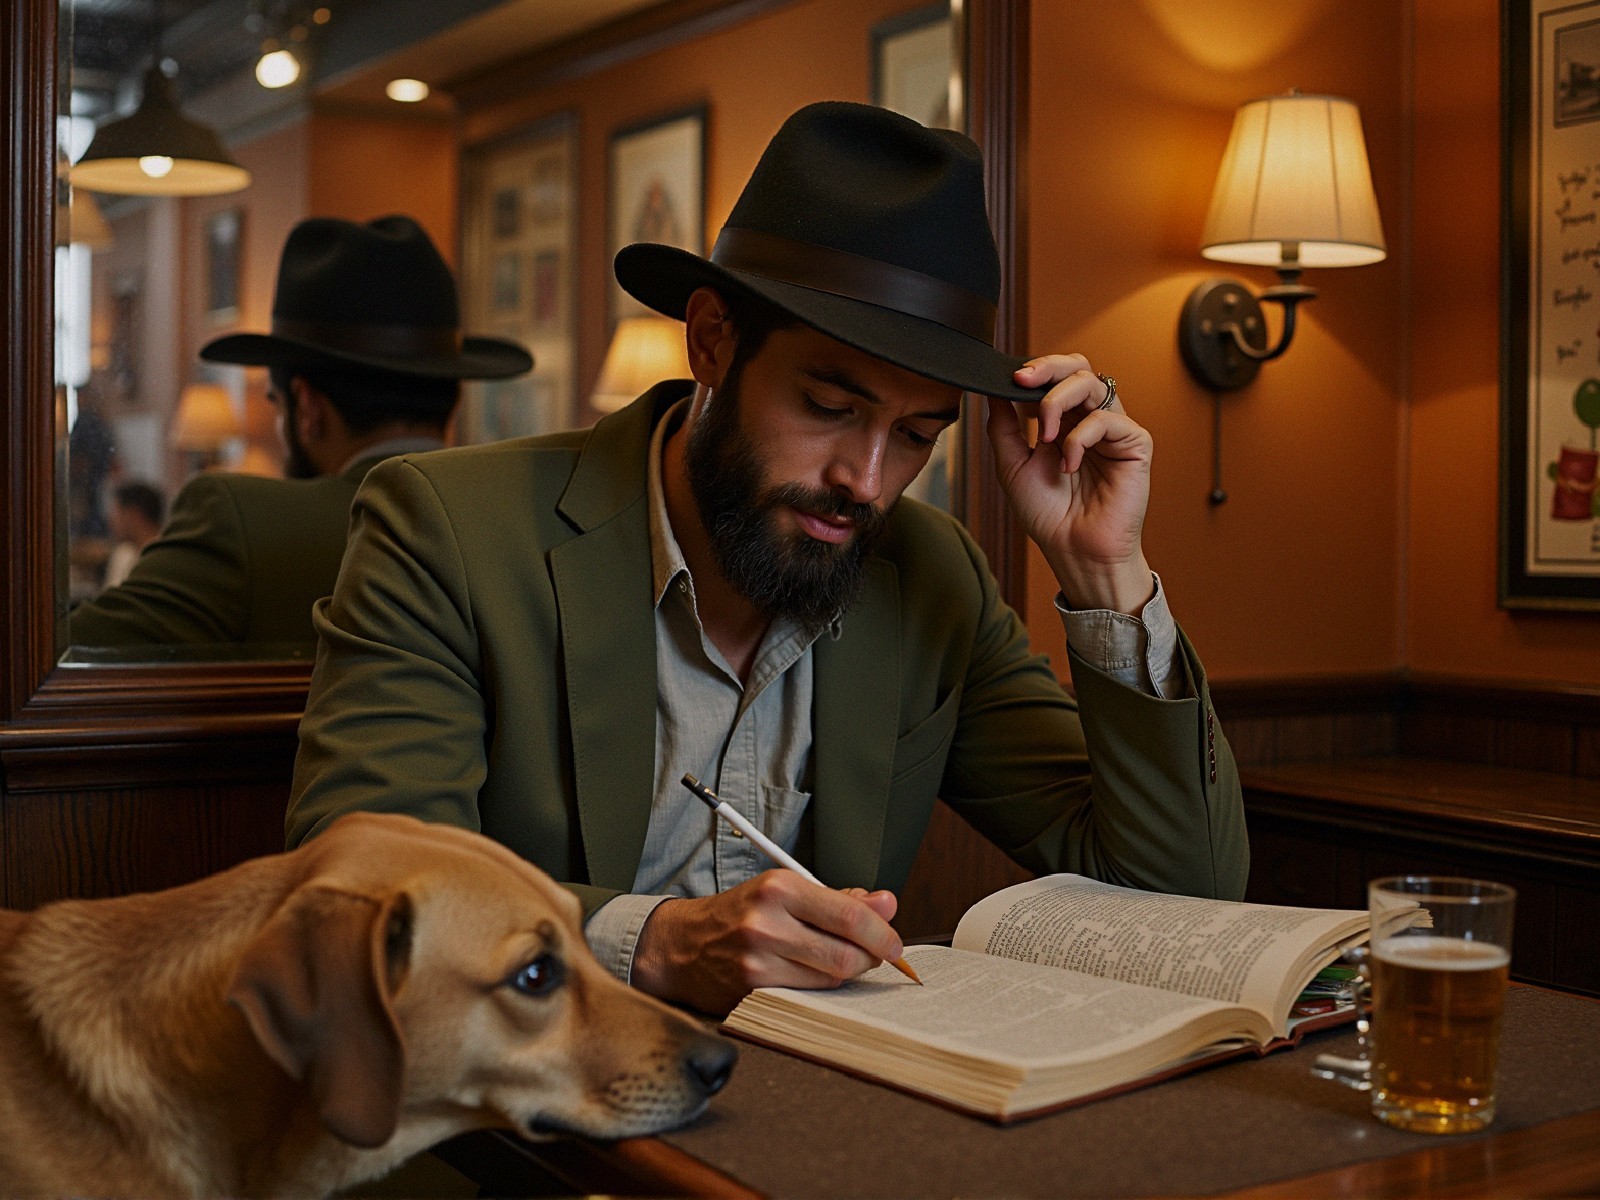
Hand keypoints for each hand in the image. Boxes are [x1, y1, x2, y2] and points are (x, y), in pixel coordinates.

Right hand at [629, 872, 901, 1015]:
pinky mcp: (751, 990)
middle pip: (845, 953)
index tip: (895, 944)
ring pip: (830, 977)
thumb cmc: (740, 914)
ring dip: (848, 972)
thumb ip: (838, 898)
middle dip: (871, 958)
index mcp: (779, 888)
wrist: (681, 945)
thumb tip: (887, 904)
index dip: (882, 933)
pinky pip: (808, 993)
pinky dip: (822, 986)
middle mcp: (767, 922)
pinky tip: (816, 974)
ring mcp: (757, 960)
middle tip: (877, 956)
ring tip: (843, 960)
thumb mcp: (785, 891)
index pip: (849, 914)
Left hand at [985, 355, 1154, 613]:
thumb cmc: (1048, 516)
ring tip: (1045, 436)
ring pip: (1092, 383)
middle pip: (1078, 367)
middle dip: (1049, 366)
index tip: (1009, 377)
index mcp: (1063, 422)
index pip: (1054, 377)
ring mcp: (1113, 430)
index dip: (1034, 369)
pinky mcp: (1134, 443)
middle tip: (1025, 379)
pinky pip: (1106, 419)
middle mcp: (1089, 420)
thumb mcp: (1012, 466)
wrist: (1073, 551)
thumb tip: (993, 390)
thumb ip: (1004, 427)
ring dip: (1058, 401)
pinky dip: (1080, 438)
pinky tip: (1069, 465)